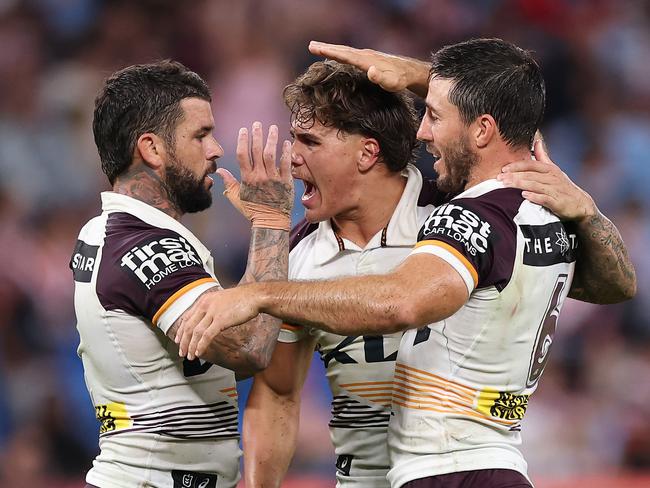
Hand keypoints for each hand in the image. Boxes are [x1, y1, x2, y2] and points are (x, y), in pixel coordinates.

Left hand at [175, 287, 259, 360]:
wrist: (254, 296)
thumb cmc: (241, 299)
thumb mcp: (221, 300)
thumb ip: (212, 308)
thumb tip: (208, 320)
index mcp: (204, 300)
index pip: (187, 317)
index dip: (181, 331)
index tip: (178, 340)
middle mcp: (205, 306)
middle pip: (189, 326)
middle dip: (183, 341)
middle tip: (181, 352)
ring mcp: (212, 313)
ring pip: (196, 332)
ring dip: (191, 346)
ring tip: (190, 356)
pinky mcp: (221, 320)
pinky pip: (207, 336)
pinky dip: (201, 345)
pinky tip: (199, 352)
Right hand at [220, 122, 293, 229]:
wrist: (271, 222)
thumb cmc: (253, 211)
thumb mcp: (236, 198)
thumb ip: (228, 183)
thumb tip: (219, 171)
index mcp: (247, 179)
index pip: (242, 155)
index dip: (242, 140)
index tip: (243, 130)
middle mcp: (259, 176)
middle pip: (256, 151)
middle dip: (256, 135)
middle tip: (257, 124)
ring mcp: (273, 178)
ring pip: (271, 154)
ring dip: (271, 139)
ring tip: (273, 128)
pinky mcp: (285, 182)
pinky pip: (286, 164)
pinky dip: (286, 152)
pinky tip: (286, 142)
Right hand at [309, 41, 424, 92]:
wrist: (410, 71)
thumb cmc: (400, 80)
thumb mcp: (392, 83)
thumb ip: (381, 78)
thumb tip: (370, 71)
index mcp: (366, 61)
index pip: (344, 55)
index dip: (330, 52)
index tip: (316, 49)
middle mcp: (365, 55)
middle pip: (342, 50)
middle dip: (326, 48)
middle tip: (311, 45)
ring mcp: (366, 55)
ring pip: (345, 51)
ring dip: (331, 49)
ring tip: (318, 47)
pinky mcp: (368, 58)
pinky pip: (350, 54)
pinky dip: (340, 52)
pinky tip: (336, 54)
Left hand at [498, 139, 596, 220]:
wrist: (580, 204)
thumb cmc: (562, 186)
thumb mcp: (553, 170)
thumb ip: (543, 157)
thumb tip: (537, 141)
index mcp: (549, 169)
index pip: (531, 164)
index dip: (517, 166)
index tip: (503, 169)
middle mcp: (552, 178)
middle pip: (530, 175)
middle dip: (514, 175)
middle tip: (499, 178)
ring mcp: (555, 189)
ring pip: (535, 185)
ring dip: (520, 184)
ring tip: (506, 185)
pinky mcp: (558, 202)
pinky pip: (545, 198)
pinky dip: (535, 197)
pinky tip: (524, 196)